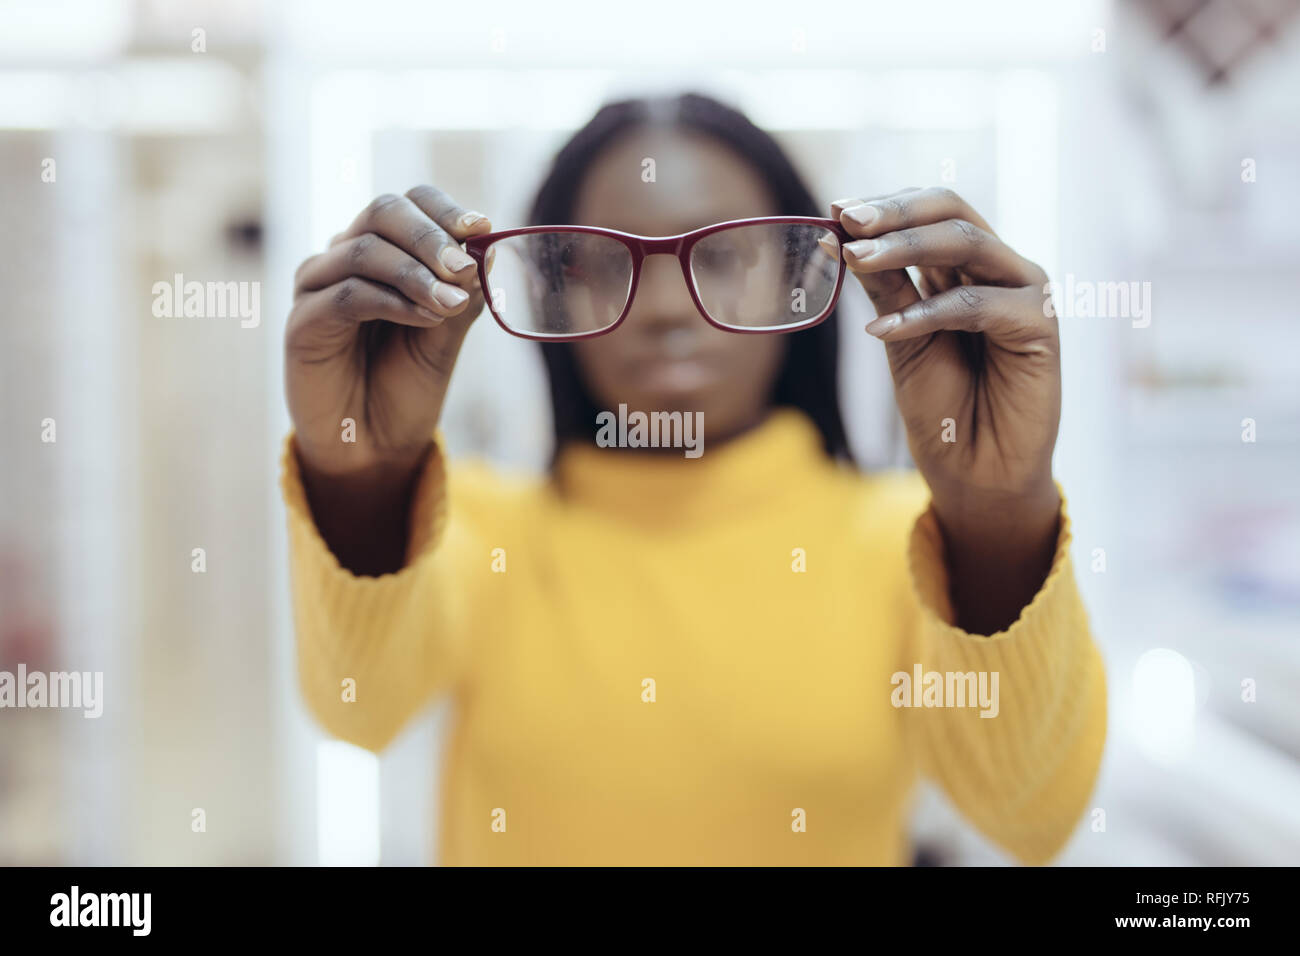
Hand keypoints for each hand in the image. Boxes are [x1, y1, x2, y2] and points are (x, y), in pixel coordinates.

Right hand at [285, 186, 492, 478]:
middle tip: (466, 267)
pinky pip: (348, 294)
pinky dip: (393, 301)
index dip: (445, 210)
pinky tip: (425, 318)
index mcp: (384, 252)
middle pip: (382, 212)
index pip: (410, 204)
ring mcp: (319, 286)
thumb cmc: (407, 385)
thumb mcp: (446, 335)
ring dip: (416, 274)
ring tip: (451, 302)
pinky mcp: (303, 322)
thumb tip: (485, 249)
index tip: (483, 227)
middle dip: (430, 236)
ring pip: (364, 250)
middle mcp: (346, 258)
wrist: (374, 445)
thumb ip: (461, 293)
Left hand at [833, 187, 1061, 630]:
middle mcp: (1000, 269)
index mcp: (967, 267)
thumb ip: (883, 287)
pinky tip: (883, 330)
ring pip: (966, 244)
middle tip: (847, 219)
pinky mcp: (1039, 327)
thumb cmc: (940, 405)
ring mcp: (1024, 293)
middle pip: (951, 213)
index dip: (885, 206)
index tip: (835, 211)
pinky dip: (927, 312)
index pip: (930, 211)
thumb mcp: (899, 338)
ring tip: (854, 258)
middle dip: (895, 214)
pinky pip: (978, 304)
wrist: (974, 472)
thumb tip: (838, 237)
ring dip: (904, 248)